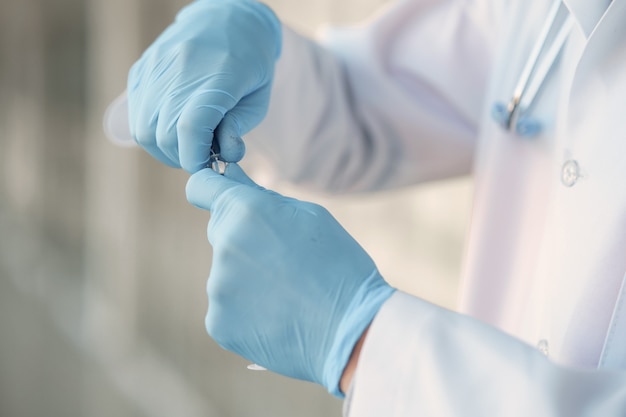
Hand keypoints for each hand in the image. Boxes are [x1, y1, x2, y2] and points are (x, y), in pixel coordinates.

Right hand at [127, 0, 281, 171]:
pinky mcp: (141, 70)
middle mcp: (180, 72)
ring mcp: (156, 69)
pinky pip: (136, 114)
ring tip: (187, 143)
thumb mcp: (258, 98)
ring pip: (144, 130)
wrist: (227, 19)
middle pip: (164, 135)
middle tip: (201, 154)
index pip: (190, 130)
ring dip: (164, 148)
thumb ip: (238, 129)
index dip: (195, 158)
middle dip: (182, 157)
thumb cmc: (250, 64)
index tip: (207, 165)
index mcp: (217, 78)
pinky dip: (152, 131)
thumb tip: (224, 158)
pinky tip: (173, 125)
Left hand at [186, 165, 394, 395]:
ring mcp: (218, 288)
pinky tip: (277, 315)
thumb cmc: (340, 267)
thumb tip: (230, 178)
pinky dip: (246, 309)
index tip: (219, 196)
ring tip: (286, 293)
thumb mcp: (311, 217)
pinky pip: (227, 306)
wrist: (353, 332)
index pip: (200, 186)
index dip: (209, 188)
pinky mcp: (218, 323)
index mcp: (246, 211)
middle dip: (242, 238)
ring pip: (225, 272)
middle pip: (220, 232)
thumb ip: (262, 197)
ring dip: (246, 277)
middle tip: (283, 259)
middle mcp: (224, 246)